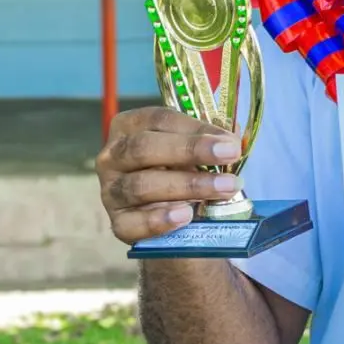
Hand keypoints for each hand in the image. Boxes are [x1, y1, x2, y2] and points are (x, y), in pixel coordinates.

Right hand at [95, 106, 245, 244]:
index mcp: (130, 126)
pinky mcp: (117, 223)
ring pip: (141, 186)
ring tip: (223, 188)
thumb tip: (234, 140)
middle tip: (229, 156)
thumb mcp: (192, 147)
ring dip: (187, 186)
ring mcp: (110, 191)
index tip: (230, 141)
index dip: (196, 129)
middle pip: (144, 148)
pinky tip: (186, 215)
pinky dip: (159, 220)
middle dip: (191, 151)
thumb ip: (209, 140)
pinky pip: (132, 223)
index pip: (159, 120)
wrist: (167, 212)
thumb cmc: (179, 168)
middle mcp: (112, 156)